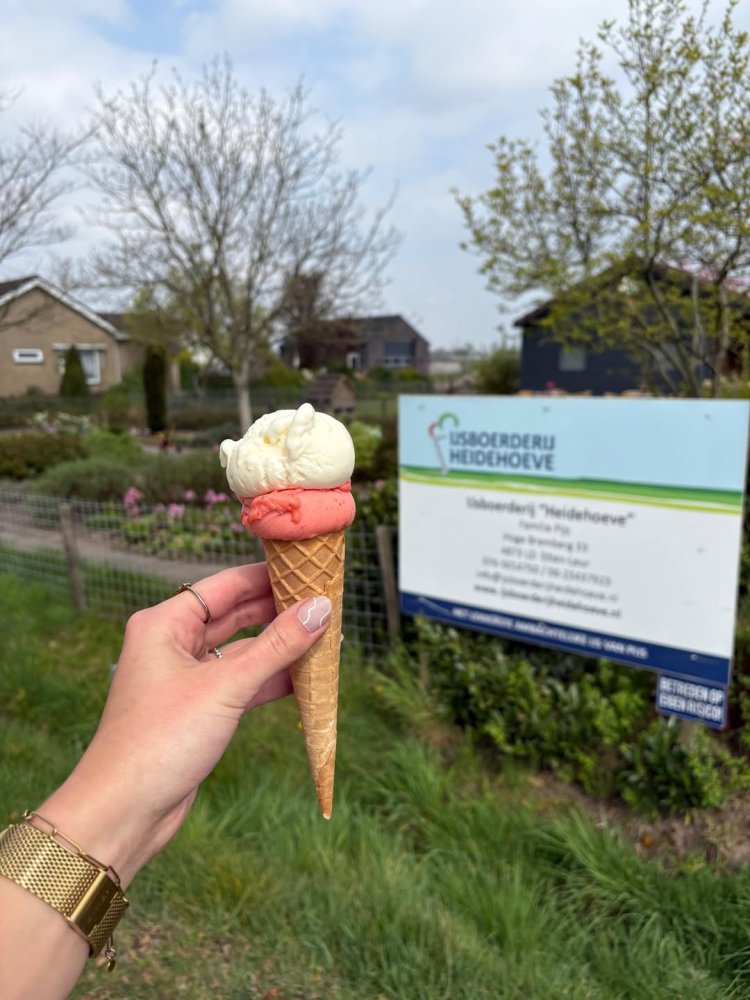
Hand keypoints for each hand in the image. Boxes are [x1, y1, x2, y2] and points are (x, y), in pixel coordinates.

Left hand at [38, 562, 331, 887]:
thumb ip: (276, 646)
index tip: (309, 569)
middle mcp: (172, 644)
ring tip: (325, 637)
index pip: (225, 585)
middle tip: (325, 604)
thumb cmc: (160, 741)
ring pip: (242, 651)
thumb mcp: (225, 687)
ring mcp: (186, 677)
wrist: (124, 812)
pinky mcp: (198, 708)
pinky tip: (305, 678)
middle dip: (279, 611)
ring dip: (280, 648)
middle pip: (236, 615)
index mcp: (165, 623)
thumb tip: (320, 608)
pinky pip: (241, 682)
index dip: (268, 576)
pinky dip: (271, 679)